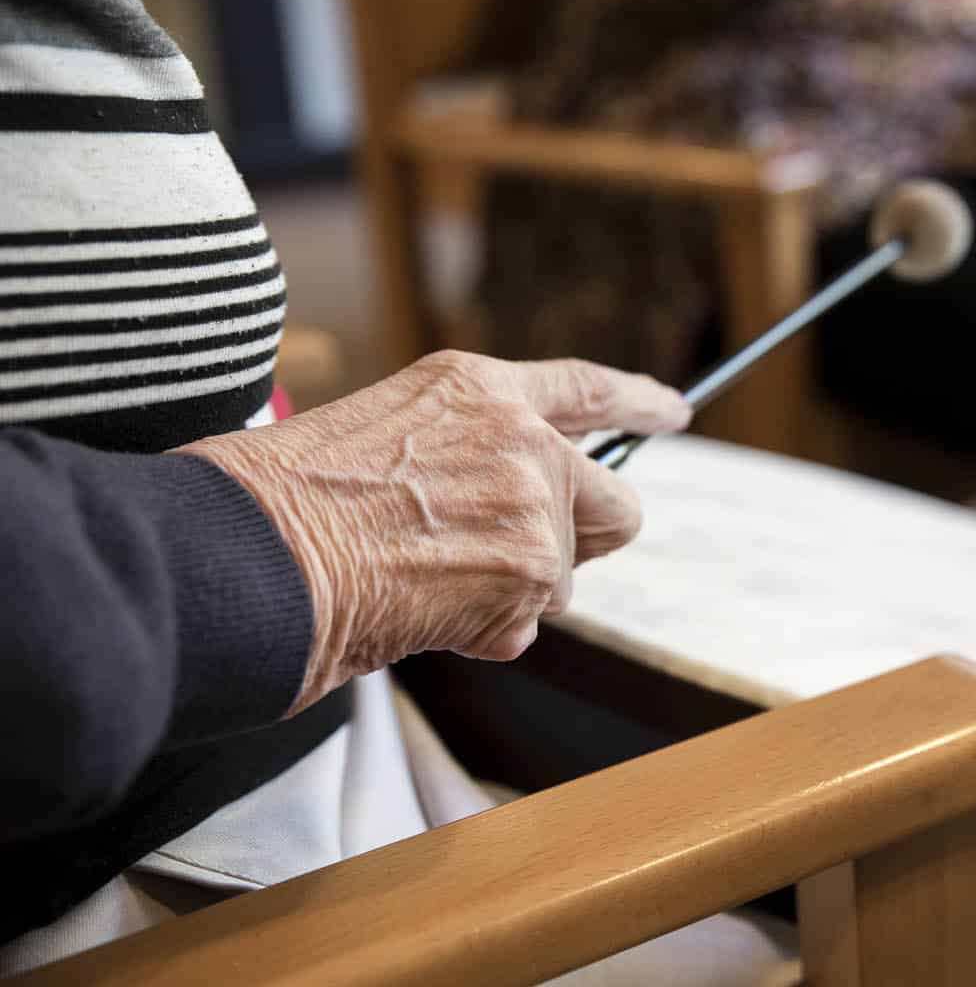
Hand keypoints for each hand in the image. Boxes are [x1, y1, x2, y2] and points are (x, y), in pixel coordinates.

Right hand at [179, 353, 690, 714]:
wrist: (255, 553)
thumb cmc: (291, 499)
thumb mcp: (391, 432)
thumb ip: (475, 453)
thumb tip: (530, 508)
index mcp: (481, 390)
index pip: (586, 388)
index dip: (637, 402)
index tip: (673, 411)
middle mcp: (525, 440)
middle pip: (616, 503)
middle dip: (585, 538)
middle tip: (524, 559)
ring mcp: (535, 508)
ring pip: (564, 578)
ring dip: (512, 594)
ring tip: (424, 580)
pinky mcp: (531, 576)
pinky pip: (528, 626)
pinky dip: (486, 634)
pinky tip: (422, 611)